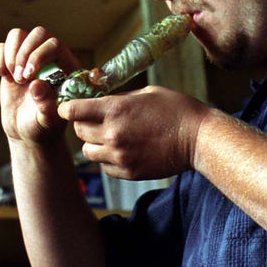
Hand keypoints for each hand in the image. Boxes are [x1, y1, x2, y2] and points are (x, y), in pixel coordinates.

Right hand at [0, 26, 82, 145]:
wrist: (26, 132)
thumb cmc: (43, 126)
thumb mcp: (47, 120)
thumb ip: (46, 104)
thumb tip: (36, 85)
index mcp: (66, 66)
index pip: (54, 44)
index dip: (39, 56)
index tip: (28, 78)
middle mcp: (49, 57)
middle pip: (38, 33)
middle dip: (24, 54)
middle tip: (20, 79)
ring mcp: (29, 57)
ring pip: (18, 35)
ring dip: (11, 55)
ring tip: (13, 78)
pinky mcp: (12, 62)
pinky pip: (2, 47)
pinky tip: (5, 77)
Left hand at [59, 86, 211, 179]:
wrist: (198, 139)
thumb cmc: (176, 109)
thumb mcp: (145, 93)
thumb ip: (118, 98)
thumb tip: (98, 96)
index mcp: (115, 110)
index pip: (73, 110)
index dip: (67, 108)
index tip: (68, 107)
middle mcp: (113, 134)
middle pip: (78, 132)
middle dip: (82, 124)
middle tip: (94, 121)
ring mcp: (120, 156)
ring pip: (88, 152)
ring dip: (94, 144)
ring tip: (109, 137)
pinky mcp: (128, 172)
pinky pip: (104, 167)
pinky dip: (108, 160)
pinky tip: (122, 151)